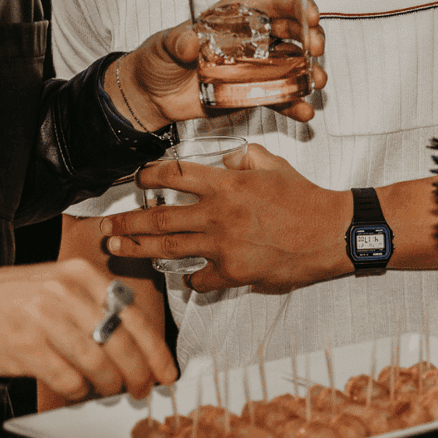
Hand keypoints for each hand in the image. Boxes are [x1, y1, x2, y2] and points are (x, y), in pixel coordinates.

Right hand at [0, 260, 176, 400]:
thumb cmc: (21, 299)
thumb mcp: (63, 285)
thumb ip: (100, 307)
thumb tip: (140, 346)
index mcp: (82, 275)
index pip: (134, 316)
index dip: (156, 350)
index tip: (165, 372)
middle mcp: (66, 294)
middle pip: (121, 343)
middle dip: (138, 374)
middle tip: (141, 388)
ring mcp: (45, 320)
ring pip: (98, 364)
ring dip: (109, 385)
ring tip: (107, 389)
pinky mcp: (27, 347)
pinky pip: (69, 379)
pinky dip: (79, 391)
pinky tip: (78, 389)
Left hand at [101, 144, 350, 292]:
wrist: (331, 233)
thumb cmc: (305, 198)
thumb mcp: (273, 165)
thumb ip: (243, 158)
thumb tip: (225, 160)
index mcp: (226, 184)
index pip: (174, 175)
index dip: (149, 176)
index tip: (136, 179)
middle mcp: (218, 215)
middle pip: (159, 218)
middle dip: (128, 222)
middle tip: (107, 226)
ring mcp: (223, 246)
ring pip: (169, 249)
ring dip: (138, 249)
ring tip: (117, 249)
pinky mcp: (234, 273)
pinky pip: (201, 278)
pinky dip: (192, 279)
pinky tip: (186, 278)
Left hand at [111, 0, 327, 127]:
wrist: (150, 96)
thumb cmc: (157, 60)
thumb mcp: (164, 45)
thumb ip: (177, 41)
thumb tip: (190, 41)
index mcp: (234, 17)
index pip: (271, 5)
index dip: (294, 6)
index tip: (310, 14)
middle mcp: (251, 40)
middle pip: (291, 33)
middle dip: (311, 38)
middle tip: (317, 48)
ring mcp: (254, 68)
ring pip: (292, 65)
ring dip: (310, 71)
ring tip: (318, 81)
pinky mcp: (252, 94)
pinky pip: (279, 98)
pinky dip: (294, 104)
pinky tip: (305, 111)